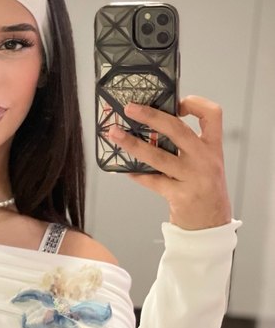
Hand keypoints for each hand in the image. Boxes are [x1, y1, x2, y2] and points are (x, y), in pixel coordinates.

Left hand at [107, 95, 232, 230]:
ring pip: (159, 156)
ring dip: (132, 143)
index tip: (176, 102)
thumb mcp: (205, 164)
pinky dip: (136, 173)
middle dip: (152, 116)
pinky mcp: (180, 195)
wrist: (211, 225)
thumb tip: (151, 127)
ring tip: (114, 134)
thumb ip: (186, 146)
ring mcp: (193, 178)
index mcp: (213, 147)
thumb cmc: (203, 190)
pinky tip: (123, 169)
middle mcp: (206, 160)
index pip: (212, 114)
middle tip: (130, 108)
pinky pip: (152, 181)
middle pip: (178, 129)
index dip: (194, 103)